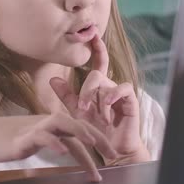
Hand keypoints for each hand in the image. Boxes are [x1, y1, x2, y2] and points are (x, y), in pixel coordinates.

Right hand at [0, 113, 116, 181]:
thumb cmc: (4, 139)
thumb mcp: (33, 140)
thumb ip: (51, 141)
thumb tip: (68, 148)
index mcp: (50, 125)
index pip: (79, 129)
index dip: (97, 139)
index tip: (111, 154)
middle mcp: (45, 123)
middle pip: (77, 124)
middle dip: (97, 138)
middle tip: (113, 155)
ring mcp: (33, 129)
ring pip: (62, 124)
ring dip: (81, 134)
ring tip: (95, 147)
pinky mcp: (20, 138)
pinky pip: (39, 136)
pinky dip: (52, 141)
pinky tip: (61, 150)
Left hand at [50, 35, 148, 164]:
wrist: (111, 149)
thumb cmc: (95, 130)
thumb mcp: (77, 112)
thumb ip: (66, 95)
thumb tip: (52, 78)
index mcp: (99, 87)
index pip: (99, 62)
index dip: (97, 48)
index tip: (93, 34)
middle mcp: (110, 86)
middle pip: (96, 74)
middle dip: (85, 89)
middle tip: (81, 106)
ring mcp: (121, 92)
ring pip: (105, 83)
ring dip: (95, 99)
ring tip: (93, 114)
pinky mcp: (131, 100)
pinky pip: (121, 89)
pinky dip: (110, 99)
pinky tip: (106, 113)